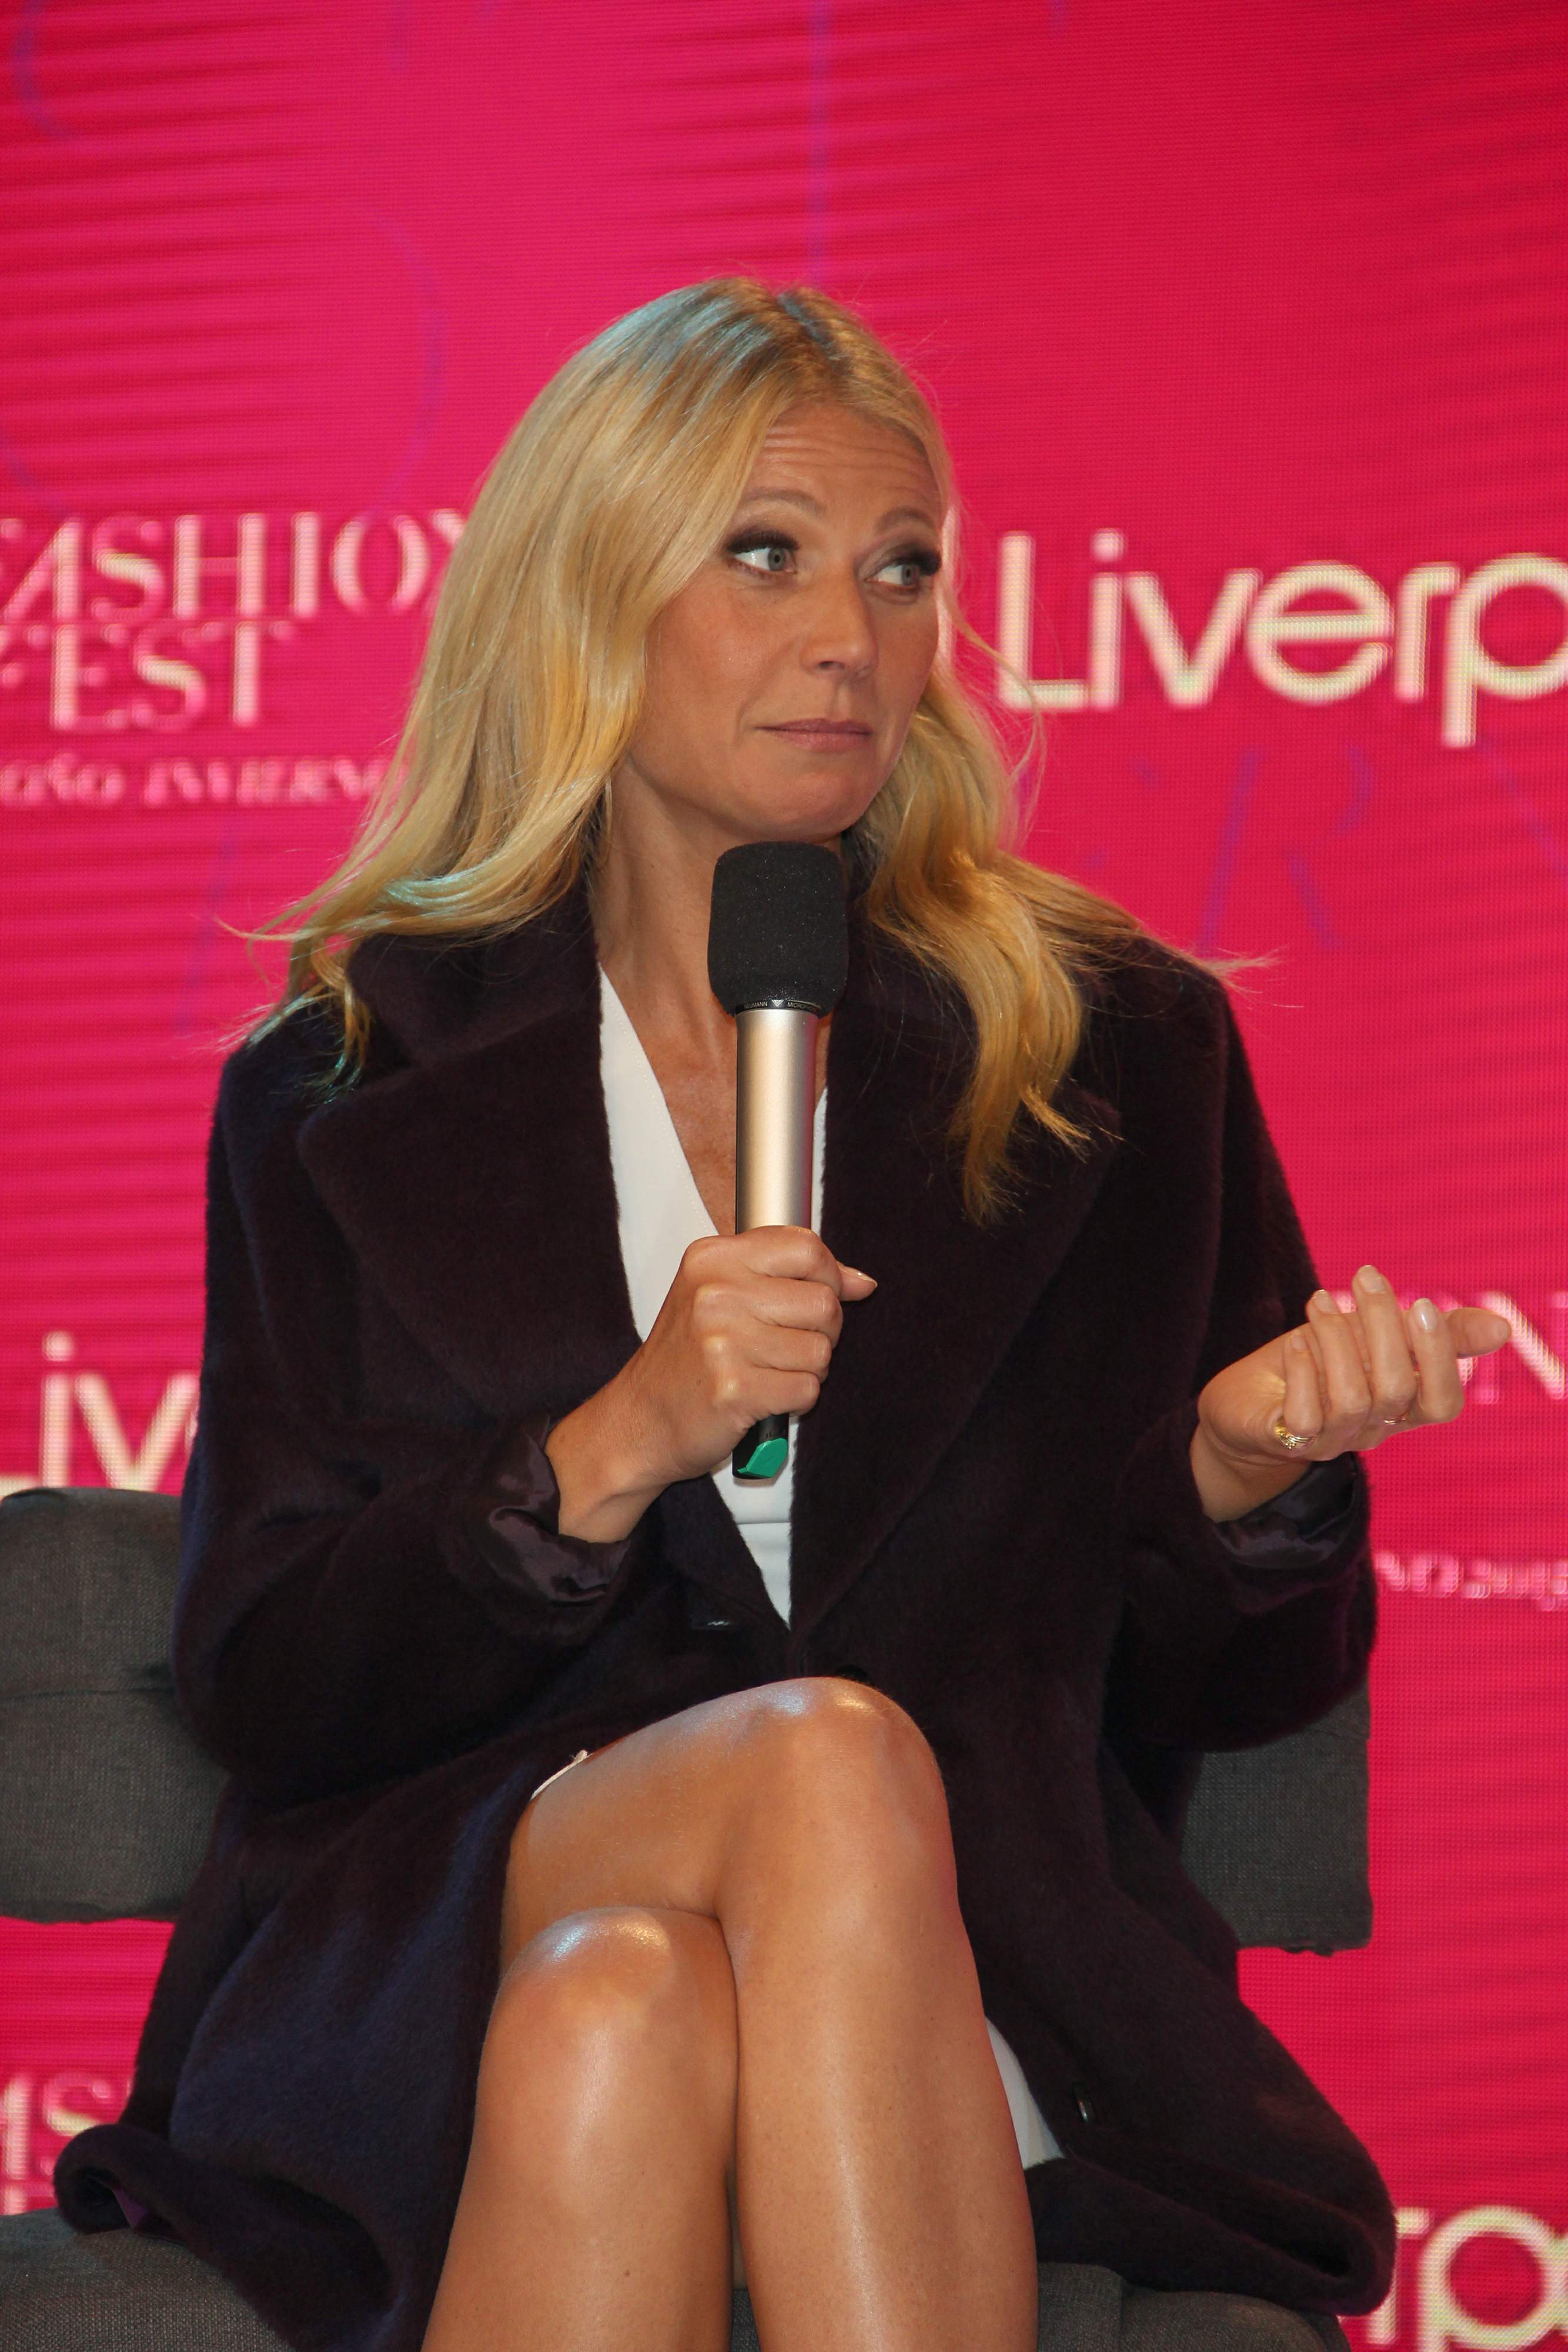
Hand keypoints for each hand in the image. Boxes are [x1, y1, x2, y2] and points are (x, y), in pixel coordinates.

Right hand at [546, 1229, 876, 1541]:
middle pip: (823, 1301)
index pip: (805, 1247)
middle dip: (822, 1331)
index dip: (829, 1276)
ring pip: (820, 1350)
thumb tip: (861, 1282)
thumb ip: (789, 1277)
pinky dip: (795, 1401)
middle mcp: (714, 1293)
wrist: (639, 1421)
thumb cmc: (685, 1359)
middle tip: (787, 1345)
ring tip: (768, 1372)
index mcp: (712, 1259)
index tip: (819, 1296)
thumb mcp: (720, 1295)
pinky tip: (764, 1397)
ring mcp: (723, 1342)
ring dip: (807, 1370)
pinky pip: (806, 1389)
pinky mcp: (734, 1390)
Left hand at [1191, 1264, 1511, 1517]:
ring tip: (1319, 1302)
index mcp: (1402, 1409)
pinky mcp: (1285, 1440)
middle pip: (1396, 1390)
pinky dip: (1303, 1371)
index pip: (1442, 1403)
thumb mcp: (1378, 1339)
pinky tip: (1297, 1342)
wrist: (1248, 1403)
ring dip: (1336, 1339)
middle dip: (1383, 1326)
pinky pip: (1303, 1417)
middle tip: (1366, 1277)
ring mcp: (1330, 1440)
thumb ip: (1439, 1336)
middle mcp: (1372, 1430)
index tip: (1421, 1303)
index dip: (1439, 1358)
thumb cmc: (1323, 1365)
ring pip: (1351, 1399)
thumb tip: (1504, 1328)